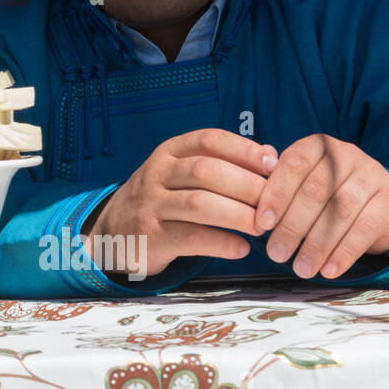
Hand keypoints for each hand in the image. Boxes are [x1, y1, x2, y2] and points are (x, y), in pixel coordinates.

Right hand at [85, 128, 276, 277]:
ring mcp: (150, 205)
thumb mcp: (180, 173)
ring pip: (200, 204)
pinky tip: (241, 249)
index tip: (273, 165)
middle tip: (275, 204)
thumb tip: (270, 155)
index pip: (208, 140)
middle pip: (207, 171)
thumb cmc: (162, 200)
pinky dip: (221, 244)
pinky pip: (191, 238)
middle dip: (248, 186)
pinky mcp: (150, 237)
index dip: (244, 149)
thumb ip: (220, 163)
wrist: (113, 231)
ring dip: (239, 215)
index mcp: (168, 153)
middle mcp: (156, 174)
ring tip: (263, 227)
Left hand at [255, 134, 388, 278]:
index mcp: (317, 146)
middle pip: (316, 191)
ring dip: (317, 244)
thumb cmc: (327, 193)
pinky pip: (365, 228)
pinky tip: (329, 269)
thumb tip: (248, 201)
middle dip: (293, 226)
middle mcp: (346, 154)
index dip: (276, 194)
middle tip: (276, 254)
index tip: (262, 224)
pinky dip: (344, 252)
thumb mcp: (302, 182)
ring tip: (301, 268)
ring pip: (341, 211)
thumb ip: (278, 186)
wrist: (378, 202)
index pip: (294, 164)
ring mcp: (372, 175)